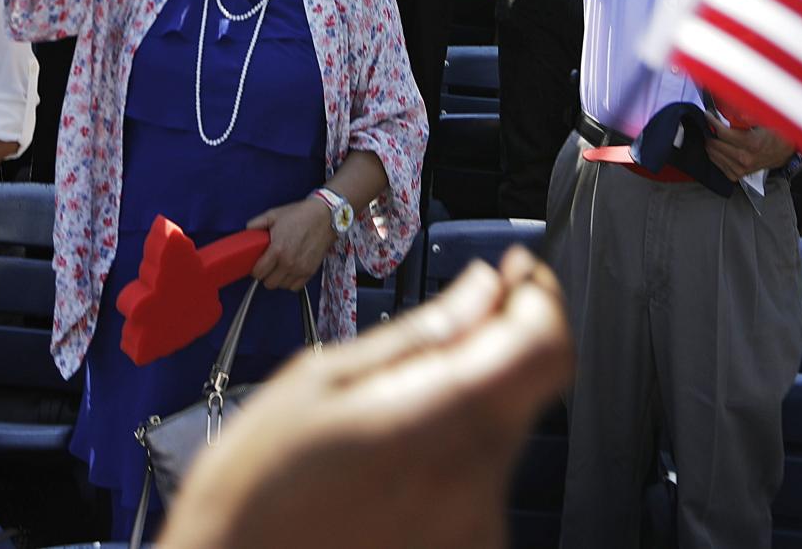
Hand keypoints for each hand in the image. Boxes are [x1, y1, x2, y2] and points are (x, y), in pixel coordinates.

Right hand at [160, 249, 572, 548]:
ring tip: (385, 419)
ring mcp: (477, 531)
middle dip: (492, 349)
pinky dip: (449, 459)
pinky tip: (390, 465)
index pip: (545, 347)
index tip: (516, 278)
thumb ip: (419, 335)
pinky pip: (478, 484)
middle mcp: (476, 484)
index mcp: (442, 424)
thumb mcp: (322, 382)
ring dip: (464, 408)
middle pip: (523, 390)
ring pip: (499, 436)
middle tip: (439, 335)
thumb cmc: (256, 494)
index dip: (539, 300)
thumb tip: (482, 290)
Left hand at [247, 195, 338, 289]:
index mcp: (277, 250)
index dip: (255, 269)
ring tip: (280, 267)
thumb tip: (247, 231)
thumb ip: (256, 223)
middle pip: (268, 283)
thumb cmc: (299, 215)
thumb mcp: (274, 214)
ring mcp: (300, 269)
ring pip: (281, 286)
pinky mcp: (310, 272)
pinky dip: (290, 282)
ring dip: (278, 279)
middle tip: (268, 265)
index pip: (258, 273)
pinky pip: (295, 287)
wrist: (325, 217)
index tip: (257, 264)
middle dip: (266, 275)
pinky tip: (290, 271)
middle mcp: (288, 263)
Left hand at [705, 123, 791, 182]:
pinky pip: (717, 164)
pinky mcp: (737, 175)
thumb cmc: (774, 134)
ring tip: (714, 133)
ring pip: (713, 155)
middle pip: (715, 144)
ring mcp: (741, 169)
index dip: (713, 122)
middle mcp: (745, 159)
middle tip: (710, 123)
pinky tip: (719, 146)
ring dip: (711, 142)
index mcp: (752, 144)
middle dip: (711, 131)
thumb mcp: (766, 120)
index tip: (709, 115)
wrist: (782, 152)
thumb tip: (735, 111)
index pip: (722, 133)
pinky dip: (715, 154)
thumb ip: (749, 115)